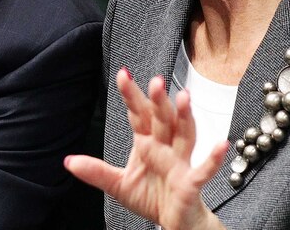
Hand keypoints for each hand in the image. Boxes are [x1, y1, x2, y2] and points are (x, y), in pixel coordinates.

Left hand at [64, 68, 227, 229]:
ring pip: (184, 135)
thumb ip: (96, 172)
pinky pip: (203, 169)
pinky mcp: (191, 182)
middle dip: (159, 101)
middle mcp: (165, 147)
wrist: (175, 224)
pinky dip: (212, 158)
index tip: (123, 74)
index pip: (139, 115)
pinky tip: (221, 145)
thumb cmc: (152, 198)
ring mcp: (180, 162)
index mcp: (147, 143)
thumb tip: (69, 161)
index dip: (132, 96)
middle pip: (163, 119)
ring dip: (185, 117)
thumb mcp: (118, 185)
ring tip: (185, 98)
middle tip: (156, 81)